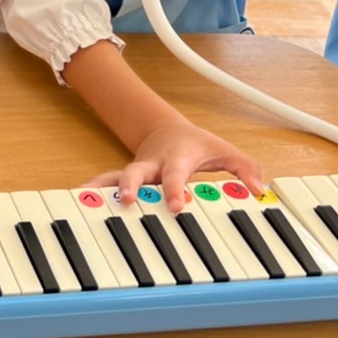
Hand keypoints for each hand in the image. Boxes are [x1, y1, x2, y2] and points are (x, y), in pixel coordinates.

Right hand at [86, 117, 263, 212]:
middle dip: (131, 187)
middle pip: (137, 173)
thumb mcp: (224, 152)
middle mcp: (152, 165)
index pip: (176, 176)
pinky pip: (106, 182)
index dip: (175, 190)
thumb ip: (244, 168)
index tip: (177, 205)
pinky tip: (79, 199)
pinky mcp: (126, 177)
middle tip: (126, 200)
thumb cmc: (196, 145)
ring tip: (84, 199)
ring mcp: (137, 170)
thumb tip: (258, 189)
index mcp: (176, 159)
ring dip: (103, 189)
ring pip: (115, 177)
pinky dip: (92, 190)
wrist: (167, 131)